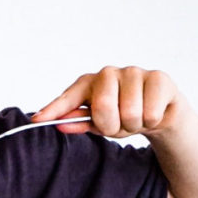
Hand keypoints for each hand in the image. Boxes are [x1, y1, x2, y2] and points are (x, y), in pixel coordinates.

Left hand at [33, 65, 180, 138]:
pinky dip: (151, 121)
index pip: (69, 96)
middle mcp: (108, 73)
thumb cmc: (123, 115)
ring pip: (130, 113)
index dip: (54, 109)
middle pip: (103, 107)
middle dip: (111, 125)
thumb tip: (58, 125)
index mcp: (89, 83)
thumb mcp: (98, 123)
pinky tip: (151, 113)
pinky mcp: (158, 78)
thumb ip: (78, 122)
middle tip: (117, 124)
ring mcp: (134, 72)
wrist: (159, 114)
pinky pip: (150, 112)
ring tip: (135, 119)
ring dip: (133, 125)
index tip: (37, 120)